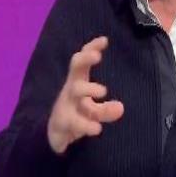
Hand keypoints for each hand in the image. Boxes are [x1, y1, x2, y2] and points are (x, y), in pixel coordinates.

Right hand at [47, 36, 123, 153]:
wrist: (54, 136)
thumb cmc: (77, 114)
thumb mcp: (94, 111)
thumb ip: (107, 109)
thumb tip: (121, 108)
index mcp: (79, 80)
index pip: (83, 60)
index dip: (91, 48)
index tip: (104, 40)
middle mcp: (71, 88)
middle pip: (75, 67)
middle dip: (85, 59)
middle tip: (97, 56)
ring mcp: (65, 103)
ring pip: (75, 89)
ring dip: (89, 88)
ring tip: (103, 91)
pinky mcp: (62, 121)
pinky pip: (73, 120)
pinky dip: (86, 124)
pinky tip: (97, 128)